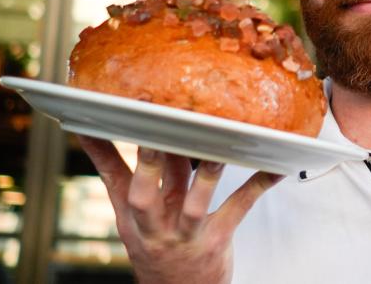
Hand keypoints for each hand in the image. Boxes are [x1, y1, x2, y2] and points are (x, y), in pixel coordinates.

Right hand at [78, 135, 282, 283]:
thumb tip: (139, 133)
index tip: (94, 120)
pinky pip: (239, 207)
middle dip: (150, 162)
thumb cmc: (160, 250)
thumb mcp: (138, 221)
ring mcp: (185, 235)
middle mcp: (154, 226)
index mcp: (133, 216)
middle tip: (155, 128)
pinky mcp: (216, 240)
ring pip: (194, 203)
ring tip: (218, 146)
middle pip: (144, 192)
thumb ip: (143, 178)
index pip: (112, 178)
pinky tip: (275, 168)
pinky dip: (258, 185)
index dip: (101, 151)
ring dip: (206, 173)